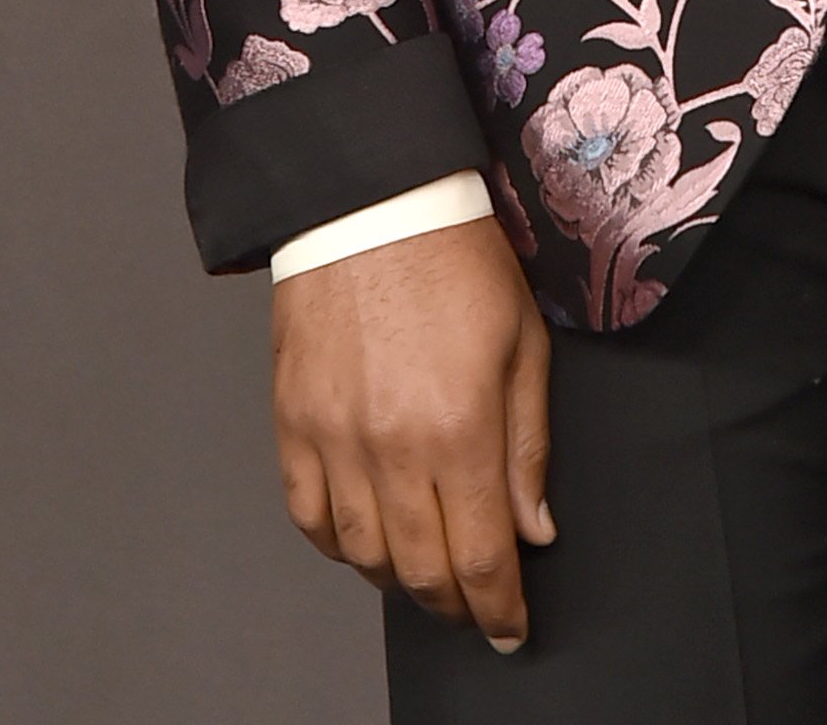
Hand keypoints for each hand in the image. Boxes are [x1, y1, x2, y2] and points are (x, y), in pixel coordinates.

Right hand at [271, 217, 554, 650]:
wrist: (371, 200)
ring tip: (425, 572)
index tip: (510, 627)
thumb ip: (528, 446)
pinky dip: (337, 544)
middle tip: (474, 607)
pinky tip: (364, 538)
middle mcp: (392, 445)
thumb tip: (534, 528)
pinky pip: (308, 516)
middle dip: (455, 604)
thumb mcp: (523, 341)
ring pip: (363, 555)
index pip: (481, 557)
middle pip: (422, 571)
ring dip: (399, 579)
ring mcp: (335, 438)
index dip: (499, 608)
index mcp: (460, 426)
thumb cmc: (454, 256)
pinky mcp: (292, 422)